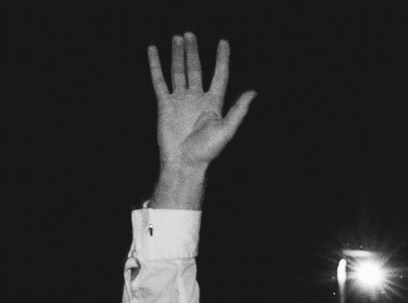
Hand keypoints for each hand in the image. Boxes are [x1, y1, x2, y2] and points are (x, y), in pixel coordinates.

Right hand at [149, 34, 253, 176]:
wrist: (184, 162)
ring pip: (178, 71)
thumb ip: (239, 110)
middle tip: (190, 35)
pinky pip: (159, 80)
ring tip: (178, 38)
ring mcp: (181, 100)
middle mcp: (197, 98)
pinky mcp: (165, 104)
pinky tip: (154, 51)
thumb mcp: (227, 129)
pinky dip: (156, 65)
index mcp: (214, 103)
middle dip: (193, 51)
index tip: (222, 42)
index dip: (222, 59)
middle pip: (196, 68)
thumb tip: (253, 92)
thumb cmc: (207, 150)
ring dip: (178, 55)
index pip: (219, 75)